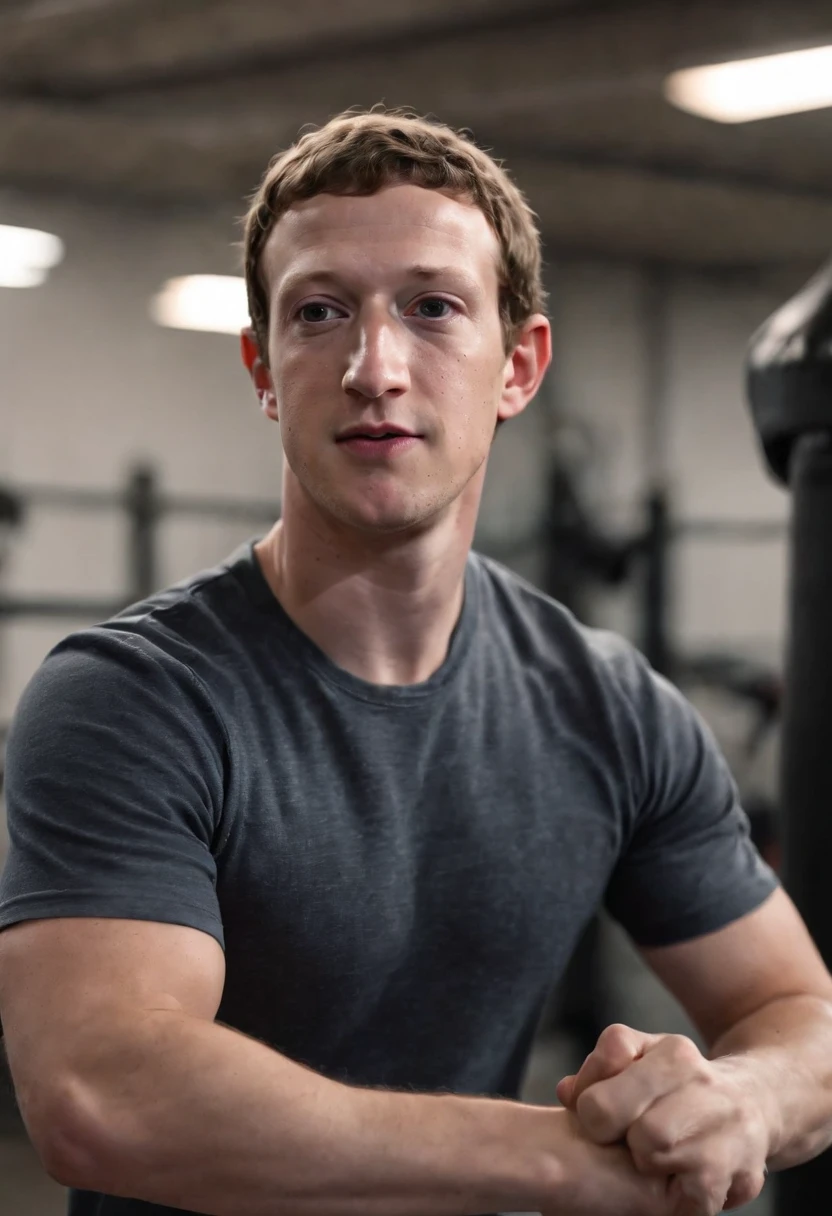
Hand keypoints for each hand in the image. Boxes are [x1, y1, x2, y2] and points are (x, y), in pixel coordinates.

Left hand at [556, 1024, 770, 1215]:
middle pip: (625, 1125)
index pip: (600, 1093)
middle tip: (633, 1142)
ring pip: (651, 1155)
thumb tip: (566, 1093)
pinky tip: (685, 1181)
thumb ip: (599, 1069)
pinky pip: (689, 1200)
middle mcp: (701, 1081)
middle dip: (620, 1141)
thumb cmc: (679, 1084)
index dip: (589, 1111)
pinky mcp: (743, 1173)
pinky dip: (679, 1201)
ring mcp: (726, 1126)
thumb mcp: (640, 1058)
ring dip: (649, 1168)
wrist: (756, 1103)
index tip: (606, 1118)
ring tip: (663, 1159)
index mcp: (672, 1052)